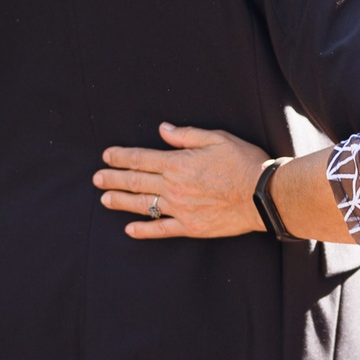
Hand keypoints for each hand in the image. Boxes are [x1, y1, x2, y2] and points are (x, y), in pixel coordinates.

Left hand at [94, 124, 269, 237]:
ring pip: (143, 205)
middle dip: (113, 179)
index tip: (106, 156)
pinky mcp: (190, 226)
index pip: (141, 158)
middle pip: (136, 181)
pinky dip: (143, 230)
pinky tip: (129, 229)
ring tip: (105, 199)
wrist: (263, 195)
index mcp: (178, 163)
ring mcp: (180, 208)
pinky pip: (161, 229)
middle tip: (97, 178)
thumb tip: (163, 129)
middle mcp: (173, 186)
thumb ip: (186, 135)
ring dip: (121, 201)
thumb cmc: (244, 162)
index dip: (121, 157)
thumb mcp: (217, 138)